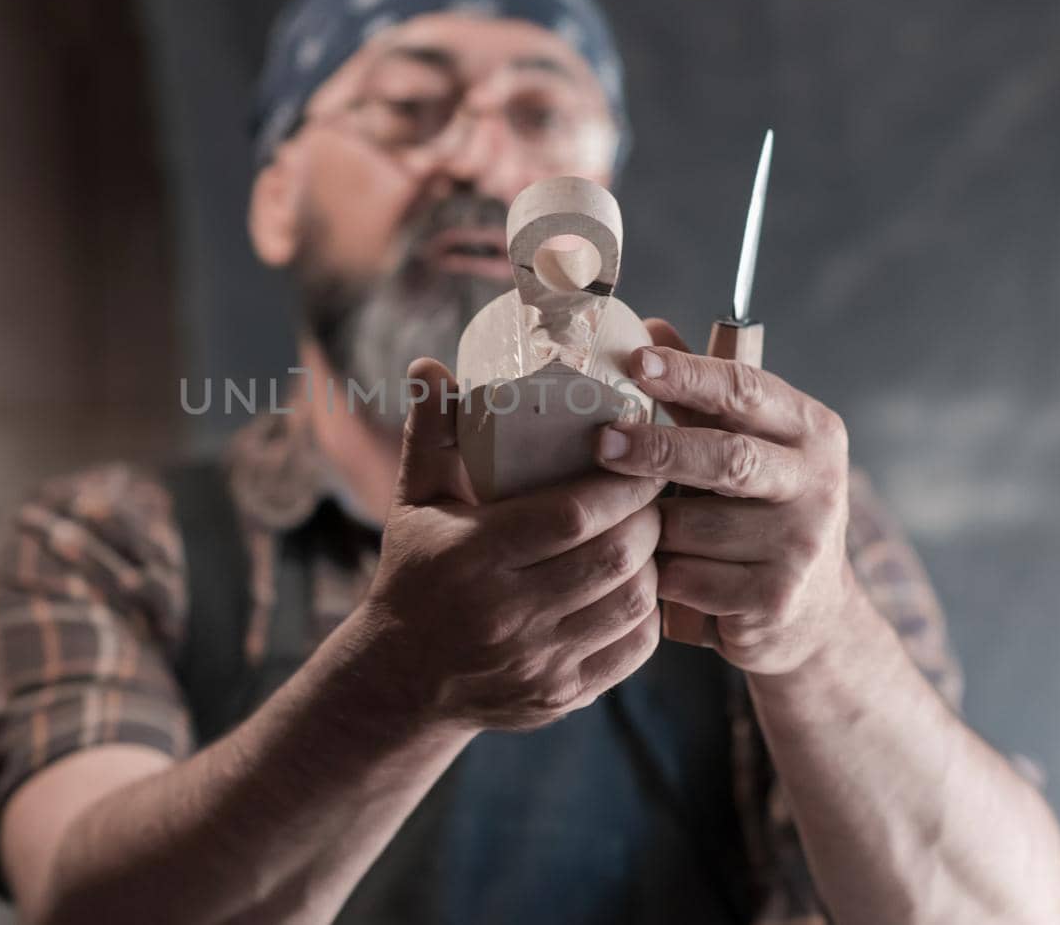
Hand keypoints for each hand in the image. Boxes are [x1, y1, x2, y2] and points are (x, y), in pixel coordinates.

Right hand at [356, 357, 665, 731]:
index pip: (572, 515)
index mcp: (473, 556)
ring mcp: (538, 661)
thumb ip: (430, 433)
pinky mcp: (562, 694)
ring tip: (652, 532)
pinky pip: (632, 651)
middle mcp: (507, 614)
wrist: (402, 678)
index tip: (643, 455)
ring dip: (654, 563)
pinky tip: (641, 583)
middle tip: (657, 490)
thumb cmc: (416, 572)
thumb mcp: (414, 501)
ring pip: (631, 604)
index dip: (621, 483)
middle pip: (612, 558)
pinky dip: (649, 614)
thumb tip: (431, 365)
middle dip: (648, 518)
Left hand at [593, 319, 857, 674]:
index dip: (690, 375)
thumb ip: (702, 393)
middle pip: (728, 458)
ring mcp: (802, 544)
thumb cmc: (760, 508)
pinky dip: (661, 573)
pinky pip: (689, 578)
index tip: (638, 362)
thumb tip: (648, 327)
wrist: (811, 611)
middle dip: (658, 449)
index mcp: (812, 429)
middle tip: (601, 443)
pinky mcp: (776, 597)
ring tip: (640, 525)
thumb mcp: (747, 443)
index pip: (747, 390)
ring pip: (695, 525)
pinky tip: (660, 570)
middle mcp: (819, 482)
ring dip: (653, 525)